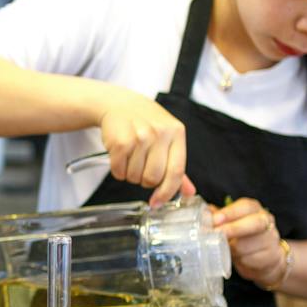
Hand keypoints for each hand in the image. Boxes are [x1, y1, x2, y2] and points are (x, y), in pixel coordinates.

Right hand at [93, 85, 194, 205]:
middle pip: (153, 178)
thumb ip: (177, 167)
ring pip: (134, 177)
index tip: (157, 202)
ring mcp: (140, 136)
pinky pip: (119, 170)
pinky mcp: (120, 141)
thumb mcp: (168, 138)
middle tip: (141, 169)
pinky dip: (117, 170)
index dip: (167, 192)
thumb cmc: (146, 123)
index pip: (176, 172)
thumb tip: (189, 192)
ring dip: (130, 175)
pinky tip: (120, 157)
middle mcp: (160, 133)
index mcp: (177, 133)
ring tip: (130, 158)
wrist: (121, 104)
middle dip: (145, 181)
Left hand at [213, 197, 288, 289]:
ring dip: (232, 249)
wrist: (265, 258)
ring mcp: (271, 239)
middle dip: (233, 229)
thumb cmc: (242, 237)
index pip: (245, 206)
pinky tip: (238, 259)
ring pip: (248, 244)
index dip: (229, 213)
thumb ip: (217, 217)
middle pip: (254, 223)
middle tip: (216, 234)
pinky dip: (240, 260)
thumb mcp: (231, 223)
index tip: (215, 220)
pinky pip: (250, 260)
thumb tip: (201, 213)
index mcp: (254, 209)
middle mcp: (266, 221)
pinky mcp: (272, 256)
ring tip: (225, 250)